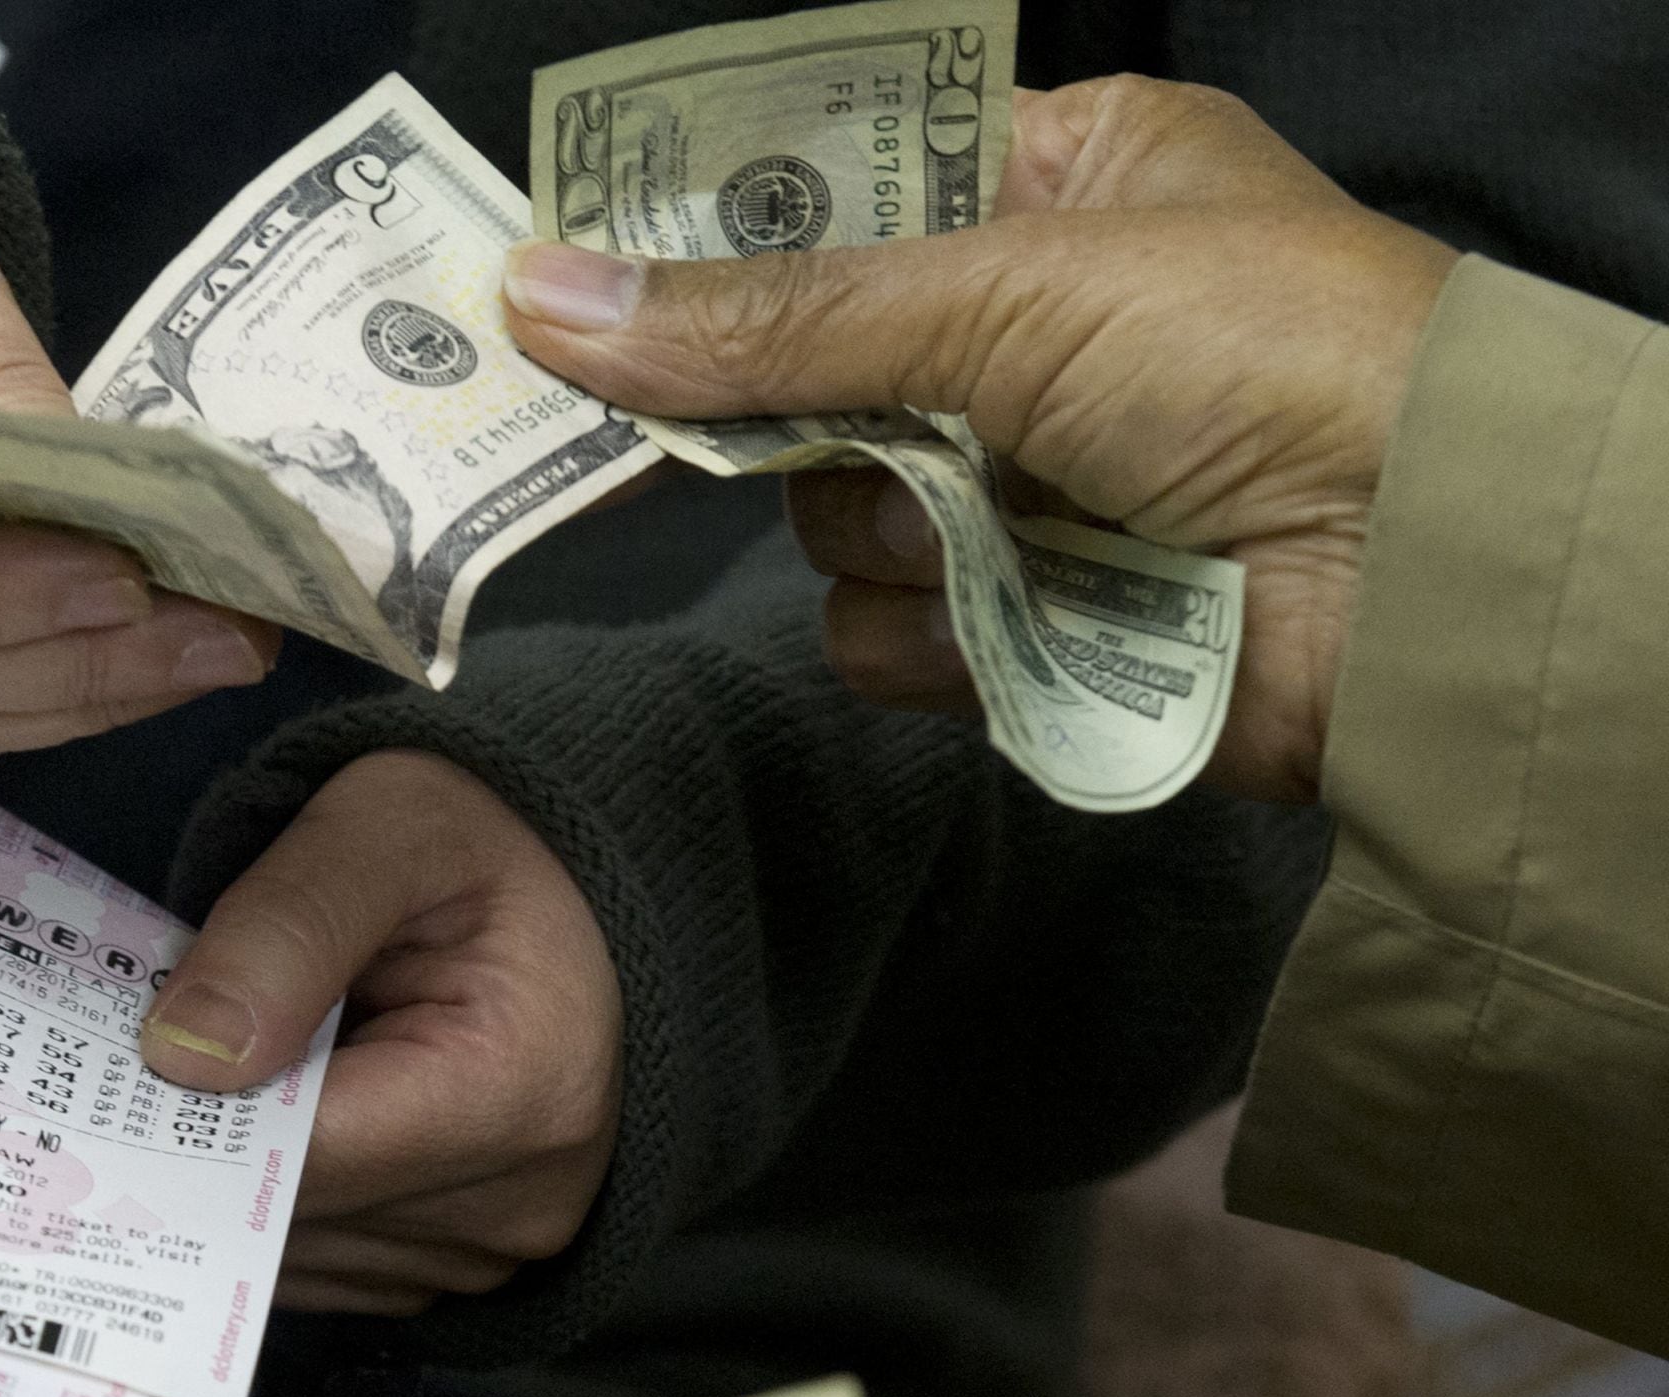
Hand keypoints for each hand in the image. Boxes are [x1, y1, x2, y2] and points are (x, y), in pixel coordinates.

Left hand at [137, 751, 621, 1315]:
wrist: (582, 885)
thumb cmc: (488, 839)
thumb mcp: (387, 825)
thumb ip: (287, 924)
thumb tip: (181, 1055)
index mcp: (519, 1089)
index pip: (301, 1152)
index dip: (188, 1113)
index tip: (110, 1062)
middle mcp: (519, 1202)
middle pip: (289, 1218)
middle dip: (200, 1139)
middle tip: (130, 1055)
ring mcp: (495, 1249)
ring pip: (291, 1256)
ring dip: (234, 1174)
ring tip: (220, 1065)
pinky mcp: (463, 1263)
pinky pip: (323, 1263)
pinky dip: (275, 1195)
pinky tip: (269, 1109)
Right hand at [500, 76, 1461, 801]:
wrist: (1427, 578)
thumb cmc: (1264, 352)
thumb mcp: (1006, 287)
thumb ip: (768, 314)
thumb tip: (546, 296)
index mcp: (1054, 184)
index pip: (832, 196)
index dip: (718, 236)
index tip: (601, 270)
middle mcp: (1026, 334)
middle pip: (799, 371)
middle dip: (803, 408)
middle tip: (813, 407)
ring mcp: (1019, 487)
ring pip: (823, 520)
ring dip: (892, 529)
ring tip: (1007, 517)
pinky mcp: (1019, 625)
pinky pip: (876, 635)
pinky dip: (933, 634)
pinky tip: (1023, 610)